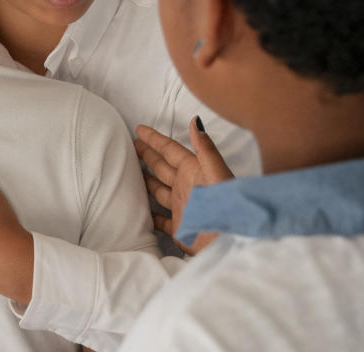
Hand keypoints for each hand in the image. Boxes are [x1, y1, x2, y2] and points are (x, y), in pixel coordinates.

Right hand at [134, 117, 233, 254]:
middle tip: (132, 145)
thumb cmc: (227, 206)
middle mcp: (187, 187)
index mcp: (194, 171)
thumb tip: (195, 120)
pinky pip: (160, 219)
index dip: (155, 139)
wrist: (232, 243)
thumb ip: (205, 148)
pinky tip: (141, 209)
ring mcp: (183, 208)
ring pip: (159, 190)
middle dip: (148, 155)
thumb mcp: (216, 173)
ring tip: (131, 172)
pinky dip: (150, 213)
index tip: (139, 129)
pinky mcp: (180, 229)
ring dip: (147, 180)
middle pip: (162, 167)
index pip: (170, 150)